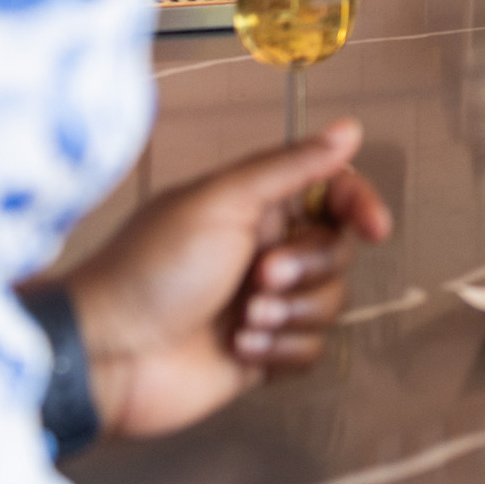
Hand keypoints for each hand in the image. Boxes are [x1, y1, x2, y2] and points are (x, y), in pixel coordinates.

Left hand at [50, 120, 393, 441]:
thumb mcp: (222, 201)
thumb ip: (290, 166)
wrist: (109, 354)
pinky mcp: (262, 353)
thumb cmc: (151, 269)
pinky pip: (309, 351)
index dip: (360, 206)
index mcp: (256, 205)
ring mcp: (265, 303)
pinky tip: (237, 348)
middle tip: (260, 277)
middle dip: (307, 268)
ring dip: (291, 314)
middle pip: (337, 252)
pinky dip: (279, 350)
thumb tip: (348, 129)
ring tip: (242, 319)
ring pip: (329, 304)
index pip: (332, 194)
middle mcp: (265, 249)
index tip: (375, 227)